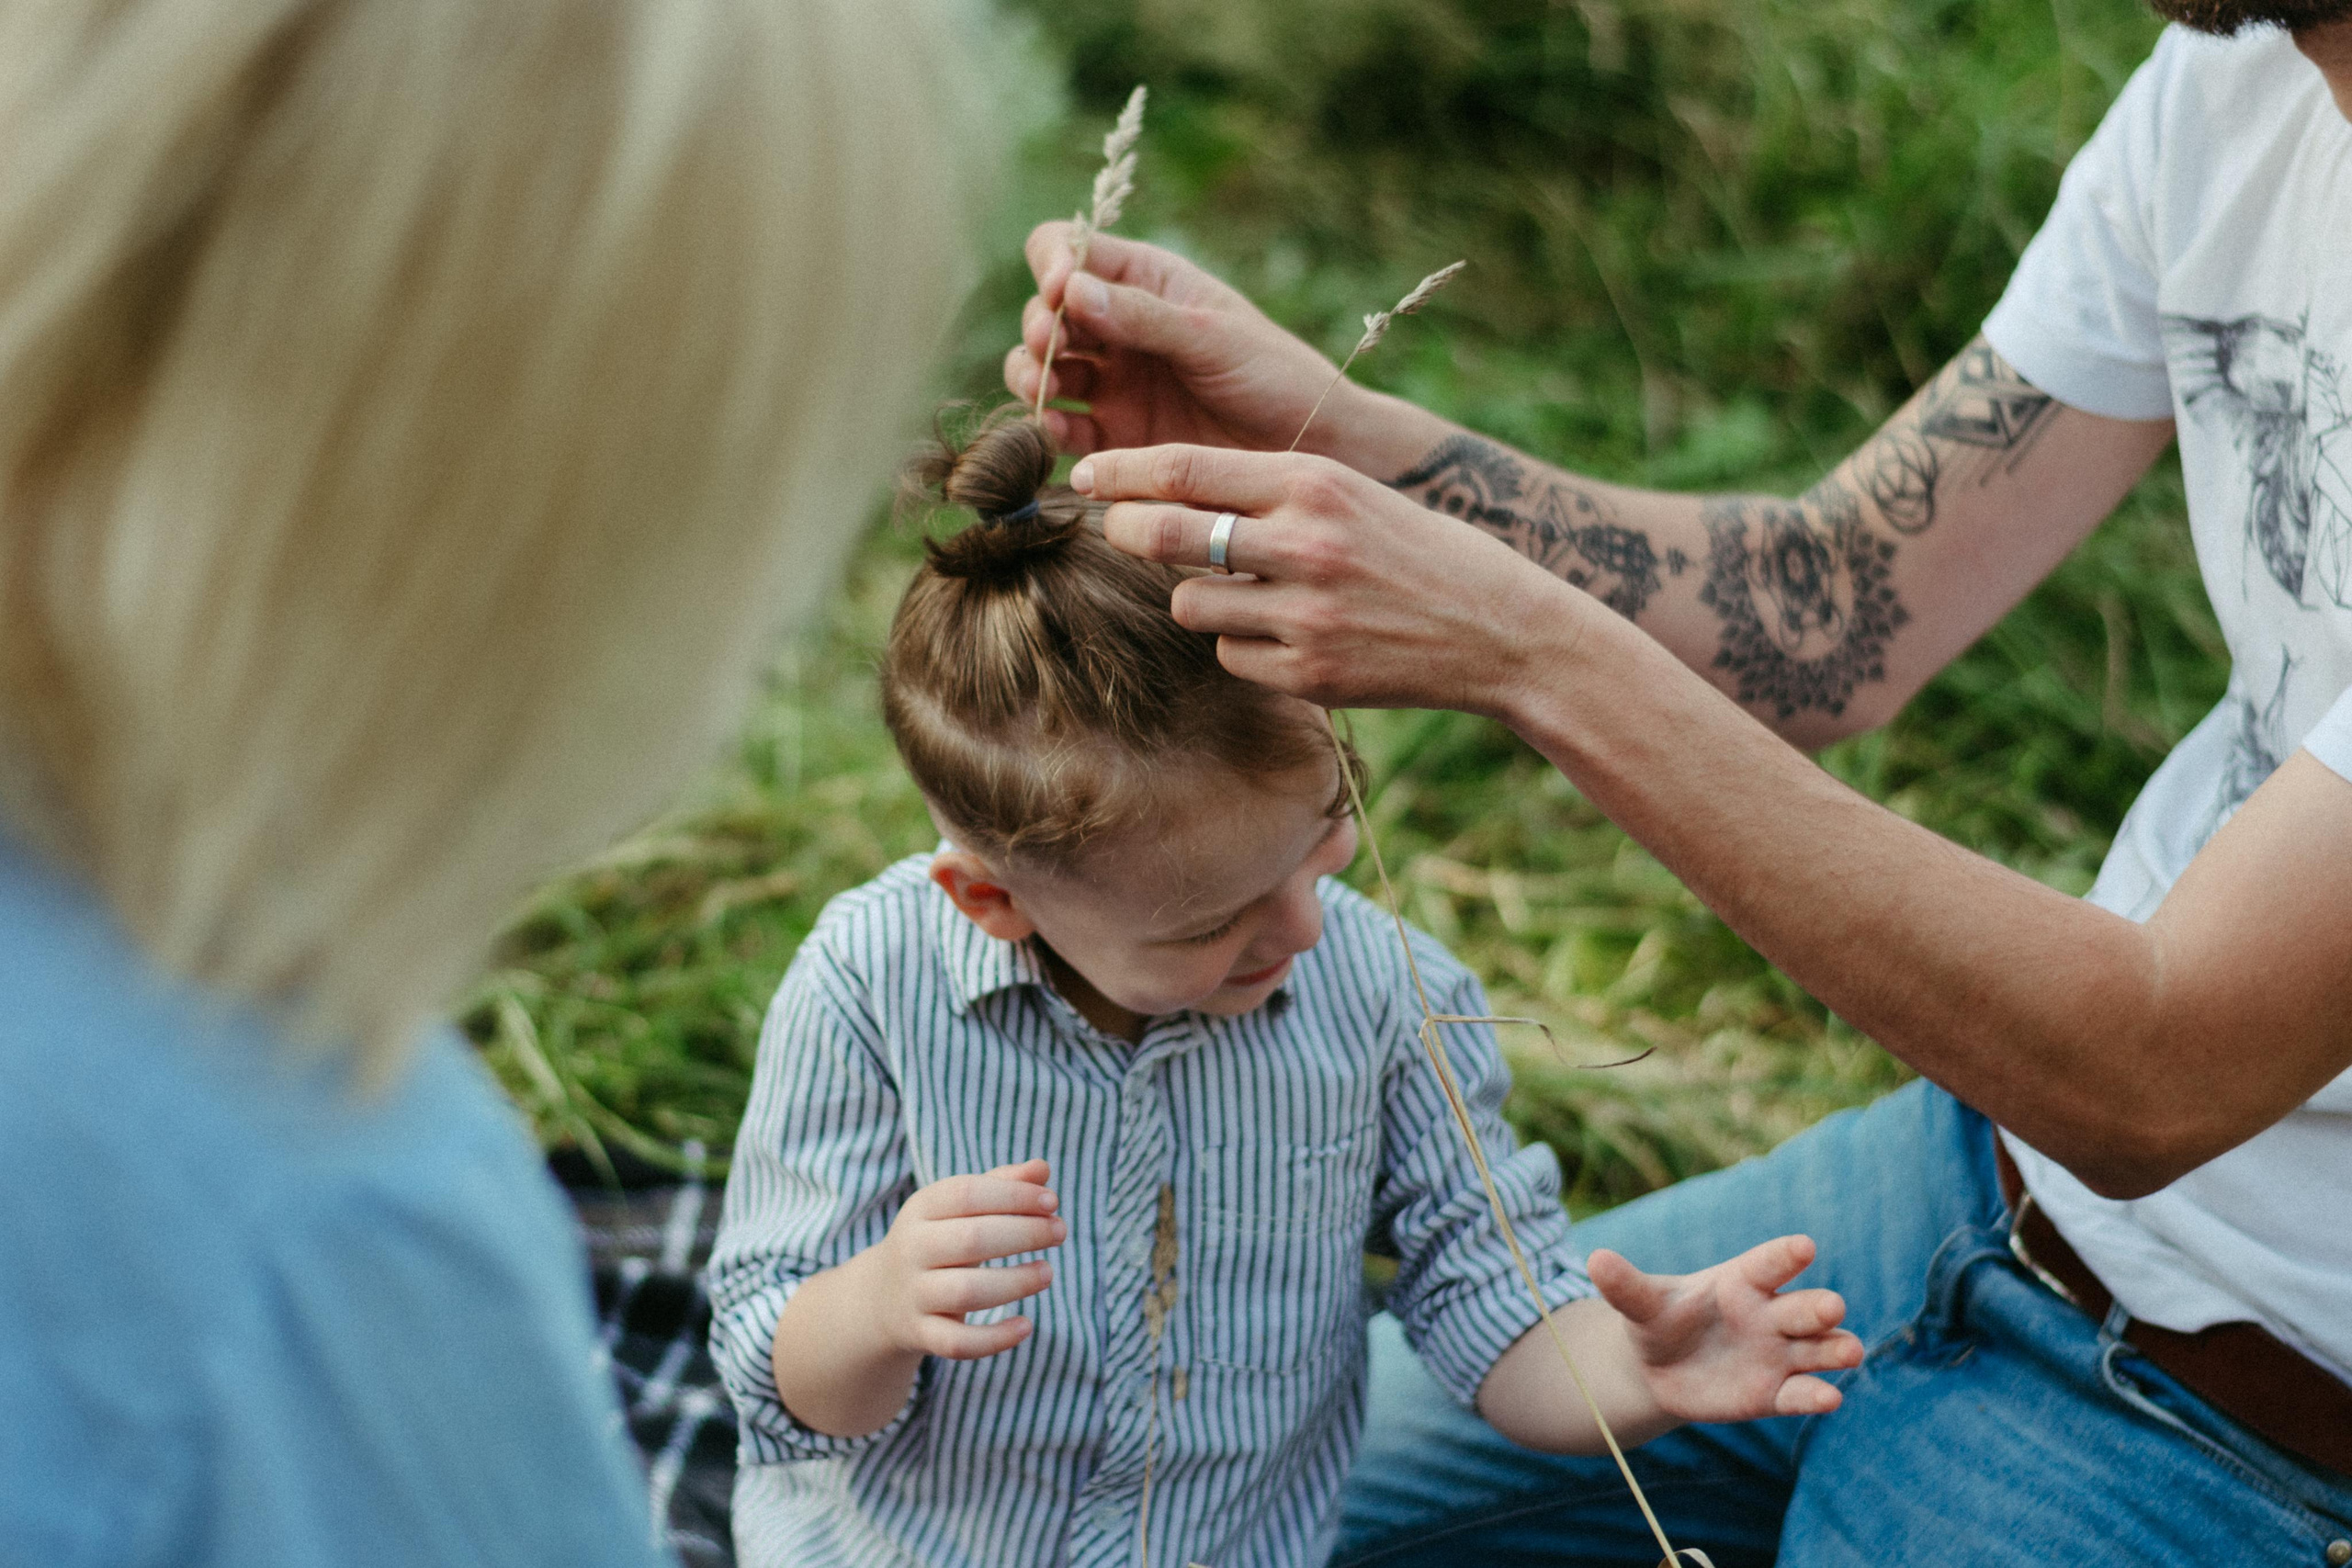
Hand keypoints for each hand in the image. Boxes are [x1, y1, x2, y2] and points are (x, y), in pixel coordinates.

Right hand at [869, 1159, 1066, 1360]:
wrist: (882, 1298)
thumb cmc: (939, 1241)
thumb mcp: (957, 1209)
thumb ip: (1001, 1185)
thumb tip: (1042, 1168)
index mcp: (920, 1209)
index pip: (967, 1193)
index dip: (1014, 1195)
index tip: (1052, 1201)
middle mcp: (912, 1249)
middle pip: (972, 1239)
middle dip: (1025, 1233)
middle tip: (1060, 1232)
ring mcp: (914, 1294)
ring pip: (968, 1292)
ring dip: (1016, 1282)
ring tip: (1047, 1272)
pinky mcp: (921, 1334)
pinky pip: (958, 1342)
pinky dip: (995, 1338)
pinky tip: (1026, 1325)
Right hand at [1005, 223, 1359, 456]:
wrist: (1311, 447)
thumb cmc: (1275, 375)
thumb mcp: (1213, 338)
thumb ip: (1143, 317)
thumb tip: (1070, 289)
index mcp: (1145, 282)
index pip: (1070, 249)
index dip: (1053, 263)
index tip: (1060, 291)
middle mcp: (1118, 328)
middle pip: (1045, 313)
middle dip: (1039, 328)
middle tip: (1053, 350)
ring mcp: (1113, 382)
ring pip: (1043, 368)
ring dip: (1032, 375)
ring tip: (1046, 391)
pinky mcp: (1116, 436)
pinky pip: (1064, 427)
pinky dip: (1051, 428)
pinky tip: (1059, 432)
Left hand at [1072, 443, 1581, 714]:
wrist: (1502, 631)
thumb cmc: (1419, 552)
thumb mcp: (1350, 495)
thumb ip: (1268, 491)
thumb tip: (1164, 496)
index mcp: (1314, 482)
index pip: (1186, 468)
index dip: (1122, 472)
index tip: (1086, 473)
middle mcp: (1305, 543)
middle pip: (1166, 534)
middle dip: (1124, 531)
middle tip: (1113, 530)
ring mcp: (1306, 614)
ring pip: (1190, 604)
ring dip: (1195, 598)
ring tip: (1241, 593)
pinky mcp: (1310, 673)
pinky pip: (1230, 657)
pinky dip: (1241, 647)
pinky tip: (1286, 638)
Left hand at [1591, 1235, 1863, 1422]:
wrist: (1659, 1371)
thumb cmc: (1658, 1323)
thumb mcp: (1640, 1305)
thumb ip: (1625, 1285)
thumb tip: (1594, 1258)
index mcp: (1742, 1281)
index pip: (1769, 1263)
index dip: (1786, 1255)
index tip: (1804, 1246)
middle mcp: (1770, 1314)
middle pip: (1805, 1307)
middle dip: (1820, 1307)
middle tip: (1832, 1307)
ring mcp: (1779, 1355)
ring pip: (1819, 1349)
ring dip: (1836, 1350)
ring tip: (1848, 1351)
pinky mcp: (1776, 1394)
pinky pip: (1801, 1393)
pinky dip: (1816, 1396)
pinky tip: (1828, 1399)